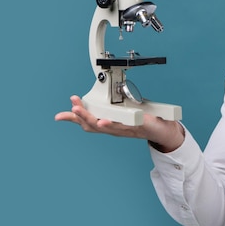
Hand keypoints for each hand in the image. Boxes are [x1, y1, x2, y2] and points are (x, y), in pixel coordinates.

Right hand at [55, 96, 184, 152]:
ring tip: (81, 112)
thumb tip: (97, 95)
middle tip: (72, 107)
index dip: (73, 119)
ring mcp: (128, 129)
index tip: (59, 115)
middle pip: (94, 126)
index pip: (88, 123)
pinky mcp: (142, 125)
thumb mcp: (122, 110)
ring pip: (107, 127)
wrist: (164, 130)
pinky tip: (104, 121)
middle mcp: (116, 129)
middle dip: (81, 116)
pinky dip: (114, 124)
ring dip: (92, 119)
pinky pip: (127, 125)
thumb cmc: (142, 120)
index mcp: (110, 125)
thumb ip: (109, 105)